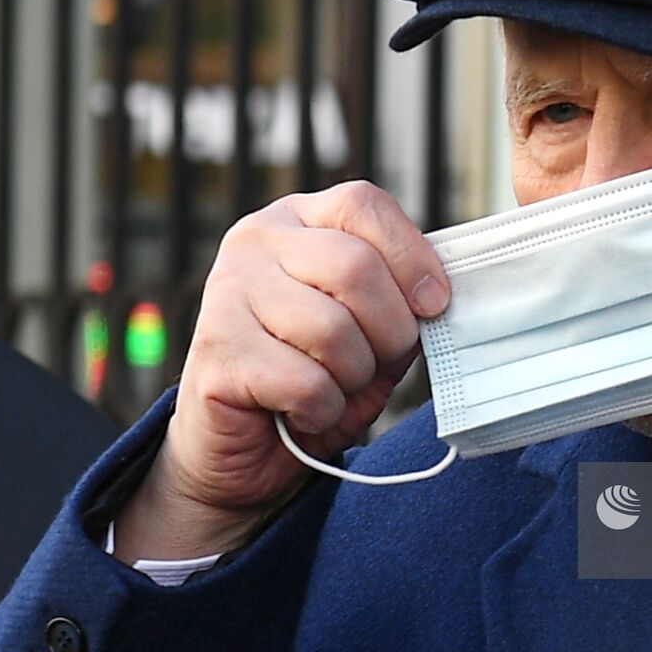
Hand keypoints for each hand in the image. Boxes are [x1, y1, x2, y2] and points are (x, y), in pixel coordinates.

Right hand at [113, 181, 448, 561]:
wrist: (246, 446)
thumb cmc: (317, 374)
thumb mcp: (372, 330)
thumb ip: (401, 300)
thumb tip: (436, 296)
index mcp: (298, 219)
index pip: (363, 205)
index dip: (411, 256)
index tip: (435, 304)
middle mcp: (255, 241)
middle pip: (354, 266)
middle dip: (390, 329)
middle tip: (381, 362)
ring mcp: (226, 291)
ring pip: (332, 329)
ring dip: (355, 376)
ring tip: (335, 387)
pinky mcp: (215, 351)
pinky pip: (304, 382)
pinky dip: (323, 409)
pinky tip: (304, 412)